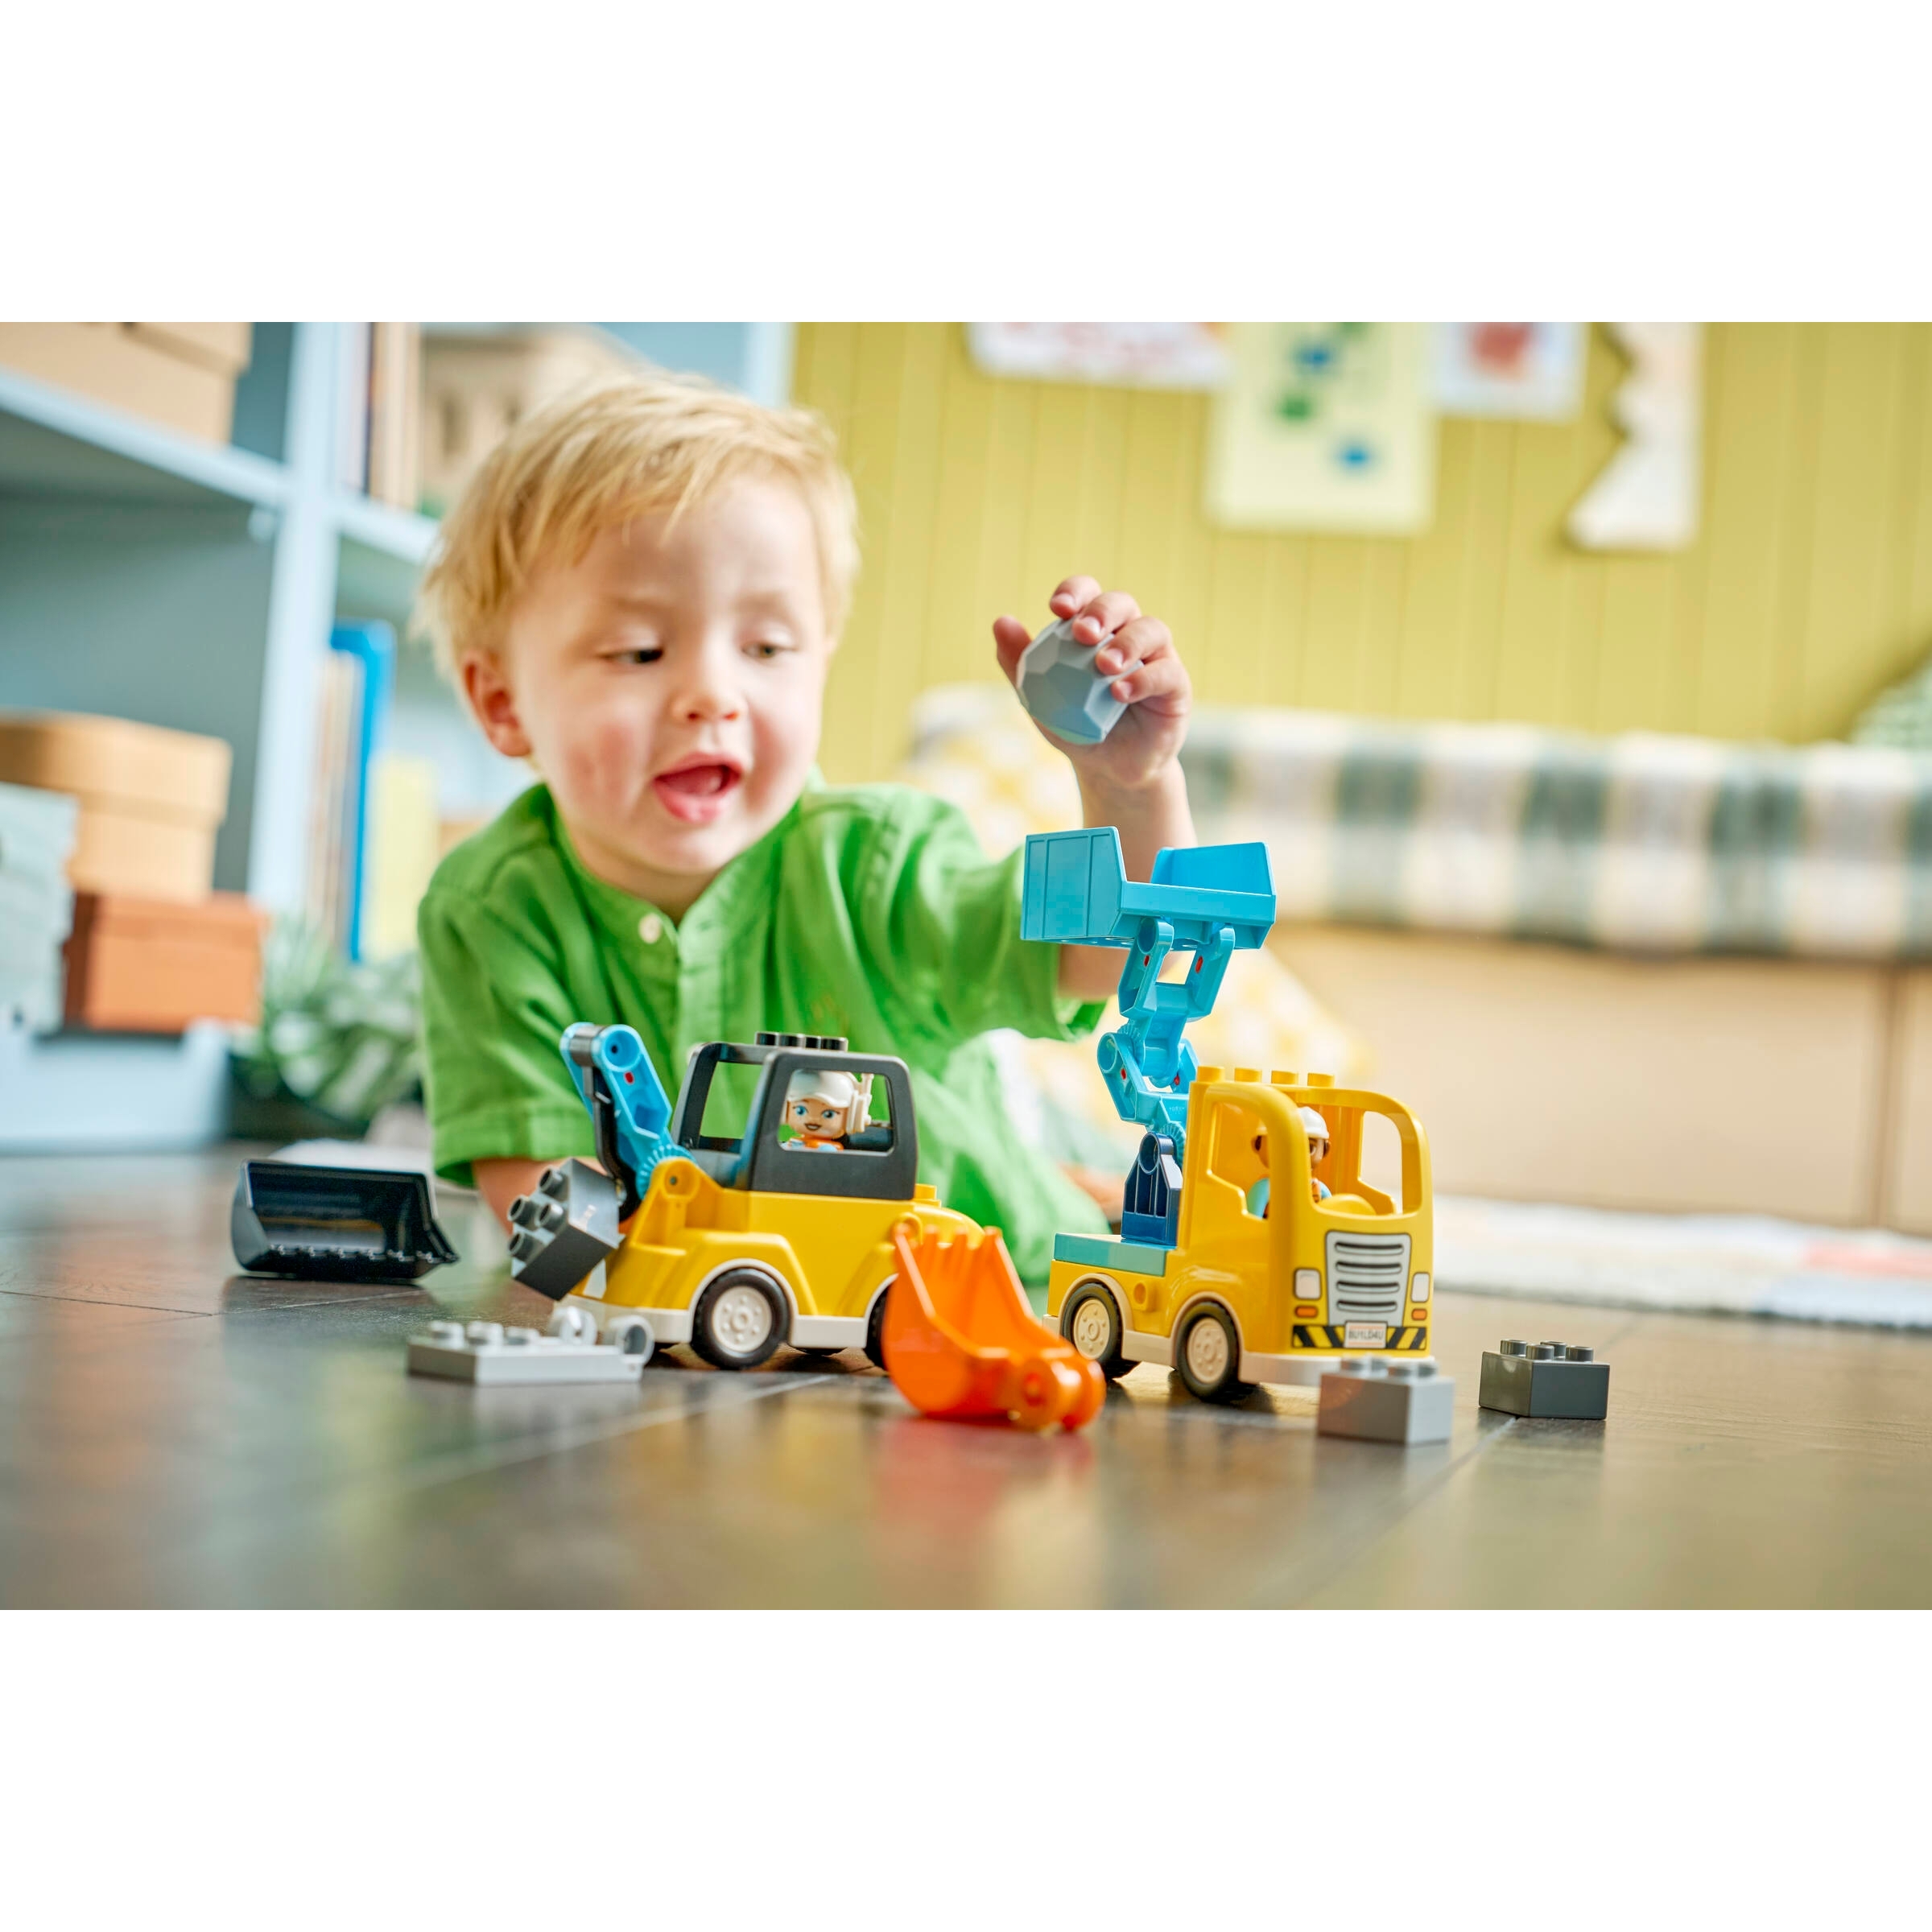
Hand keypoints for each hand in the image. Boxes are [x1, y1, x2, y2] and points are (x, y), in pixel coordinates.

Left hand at [993, 577, 1190, 793]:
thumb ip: (1021, 662)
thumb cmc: (1075, 724)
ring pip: (1151, 630)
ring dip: (1126, 643)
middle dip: (1101, 611)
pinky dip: (1143, 679)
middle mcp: (1129, 634)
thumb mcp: (1040, 697)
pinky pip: (1166, 672)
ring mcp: (1157, 657)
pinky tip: (1120, 693)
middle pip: (1122, 603)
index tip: (1057, 608)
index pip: (1088, 595)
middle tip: (1082, 632)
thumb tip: (1000, 621)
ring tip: (1103, 666)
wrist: (1108, 768)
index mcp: (1096, 629)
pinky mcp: (1176, 686)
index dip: (1075, 592)